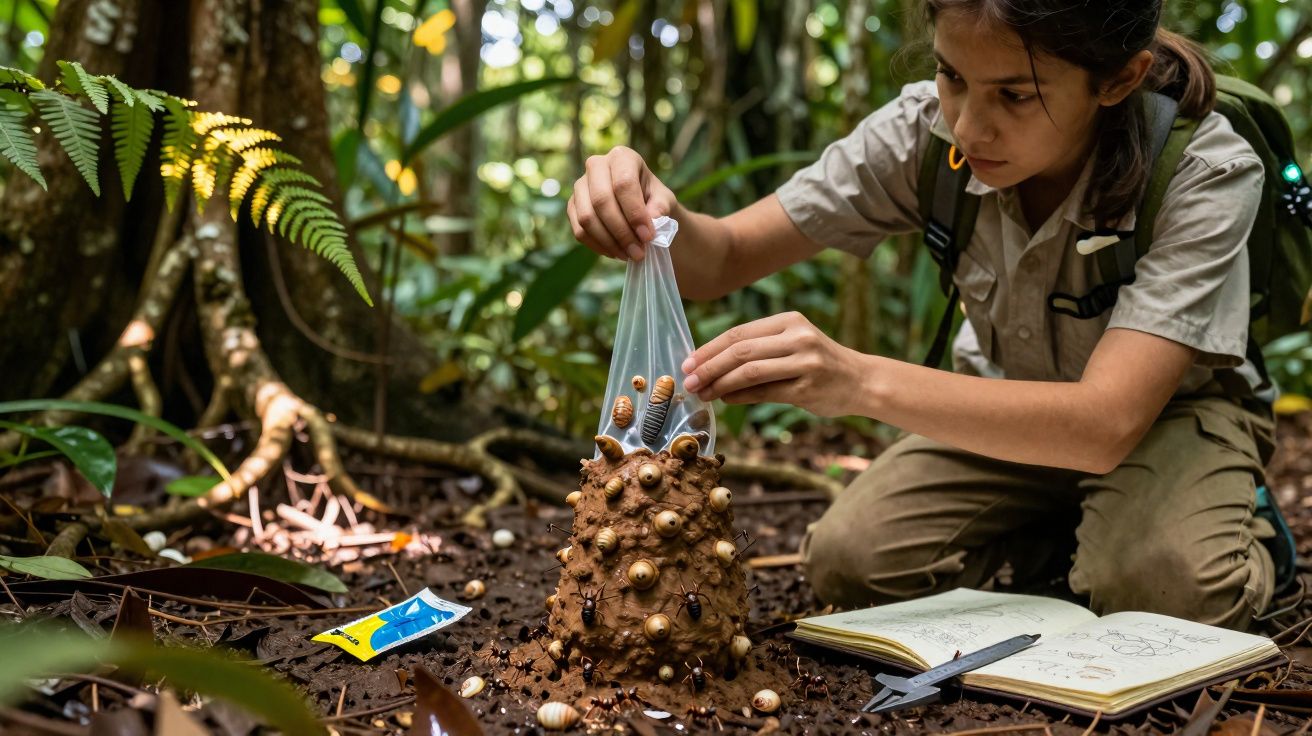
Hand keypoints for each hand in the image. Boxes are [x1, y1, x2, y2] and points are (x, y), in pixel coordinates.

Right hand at [567, 146, 677, 261]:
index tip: (648, 236)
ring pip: (587, 218)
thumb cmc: (653, 200)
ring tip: (629, 255)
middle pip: (601, 201)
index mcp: (622, 157)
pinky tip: (616, 252)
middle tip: (638, 252)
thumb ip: (661, 207)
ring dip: (609, 242)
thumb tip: (653, 219)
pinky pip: (579, 230)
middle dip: (621, 232)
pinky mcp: (572, 206)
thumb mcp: (664, 200)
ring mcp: (580, 185)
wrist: (640, 207)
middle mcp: (596, 165)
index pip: (623, 184)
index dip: (635, 213)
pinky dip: (598, 246)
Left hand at [680, 312, 867, 416]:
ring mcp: (805, 362)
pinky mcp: (808, 387)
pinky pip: (765, 392)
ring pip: (750, 372)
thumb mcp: (792, 343)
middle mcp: (798, 336)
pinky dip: (740, 397)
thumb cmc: (819, 362)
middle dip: (708, 367)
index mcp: (789, 320)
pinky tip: (725, 399)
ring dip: (720, 384)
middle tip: (688, 381)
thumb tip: (709, 366)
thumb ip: (757, 350)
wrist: (862, 381)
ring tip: (702, 393)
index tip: (688, 363)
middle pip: (741, 351)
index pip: (739, 333)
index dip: (709, 349)